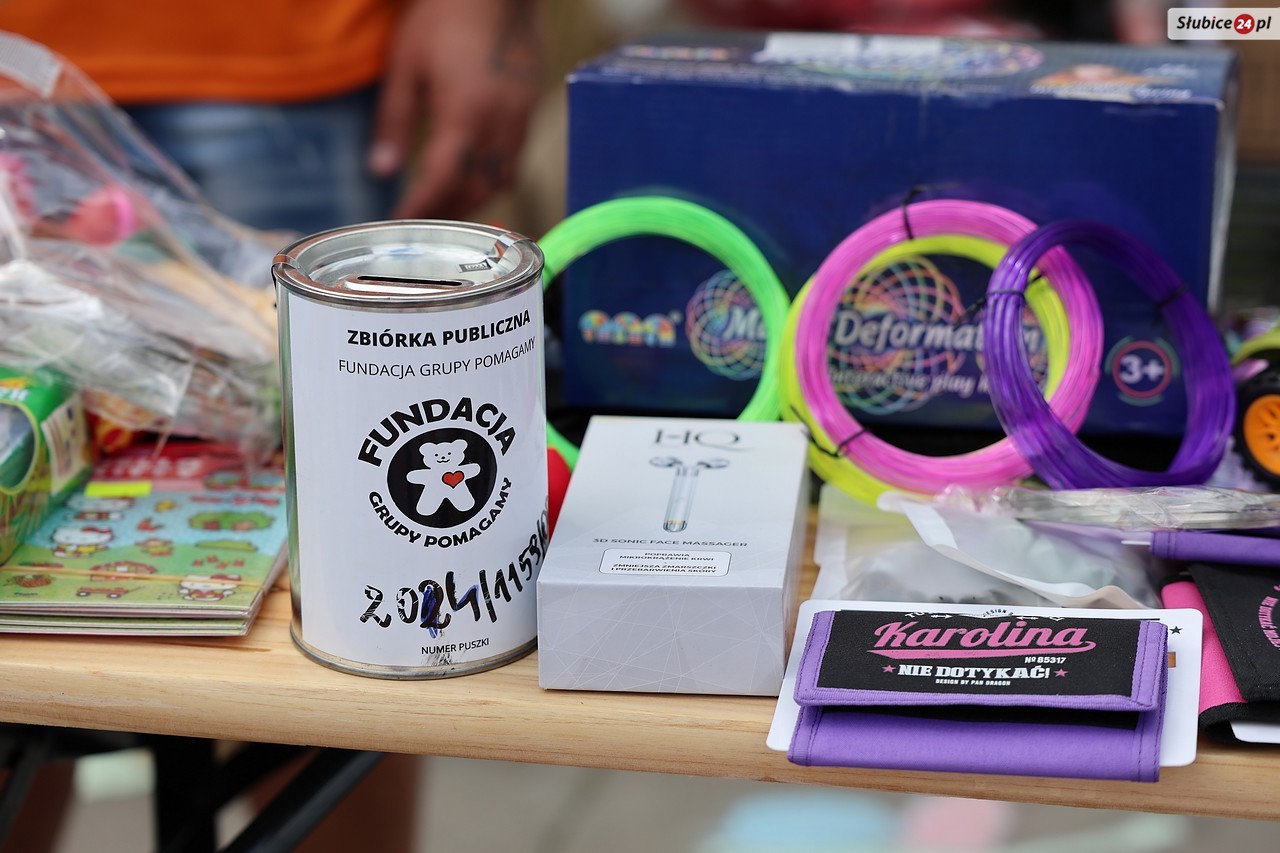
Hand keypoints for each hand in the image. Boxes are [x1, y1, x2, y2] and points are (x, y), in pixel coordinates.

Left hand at [370, 0, 541, 219]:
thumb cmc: (444, 17)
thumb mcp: (406, 66)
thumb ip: (394, 122)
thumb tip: (381, 170)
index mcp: (465, 114)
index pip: (443, 181)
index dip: (421, 208)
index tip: (400, 223)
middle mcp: (499, 124)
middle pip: (477, 190)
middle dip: (448, 214)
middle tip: (421, 228)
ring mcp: (521, 117)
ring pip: (501, 180)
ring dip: (474, 201)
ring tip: (446, 210)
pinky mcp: (530, 108)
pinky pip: (515, 160)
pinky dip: (492, 178)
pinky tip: (472, 176)